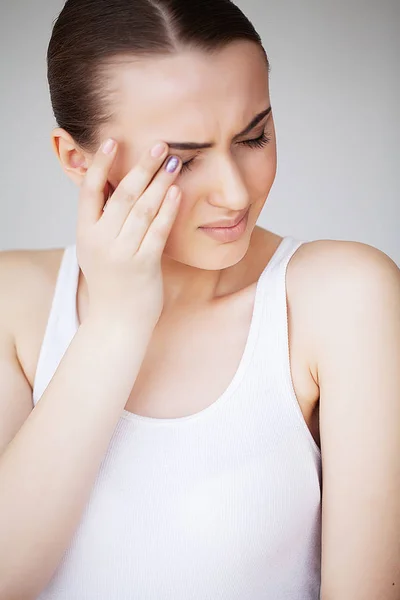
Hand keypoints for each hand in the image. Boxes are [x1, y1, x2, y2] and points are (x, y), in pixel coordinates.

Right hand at [76, 139, 181, 330]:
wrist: (117, 322)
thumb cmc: (111, 281)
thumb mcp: (96, 249)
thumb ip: (102, 220)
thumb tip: (114, 185)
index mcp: (85, 233)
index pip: (89, 191)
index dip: (100, 164)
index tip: (114, 141)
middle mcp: (101, 241)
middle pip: (122, 195)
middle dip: (142, 167)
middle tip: (159, 144)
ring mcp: (122, 254)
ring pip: (142, 209)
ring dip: (159, 183)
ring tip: (173, 161)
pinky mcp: (144, 265)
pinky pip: (157, 231)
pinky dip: (168, 210)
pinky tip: (177, 192)